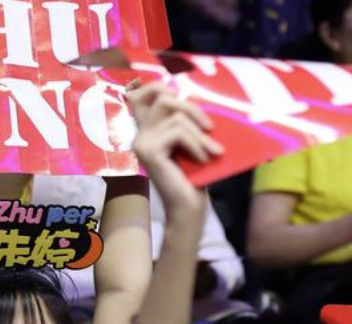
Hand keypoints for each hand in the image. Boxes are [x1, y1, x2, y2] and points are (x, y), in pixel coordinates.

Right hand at [127, 82, 220, 227]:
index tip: (180, 93)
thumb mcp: (191, 141)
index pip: (142, 94)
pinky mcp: (149, 152)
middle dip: (192, 109)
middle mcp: (139, 135)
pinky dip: (197, 144)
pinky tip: (204, 159)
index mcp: (146, 131)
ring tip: (213, 151)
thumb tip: (185, 92)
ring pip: (176, 118)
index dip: (158, 86)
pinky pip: (178, 132)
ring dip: (200, 134)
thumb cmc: (194, 177)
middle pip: (163, 99)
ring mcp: (141, 143)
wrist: (189, 209)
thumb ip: (184, 119)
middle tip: (211, 129)